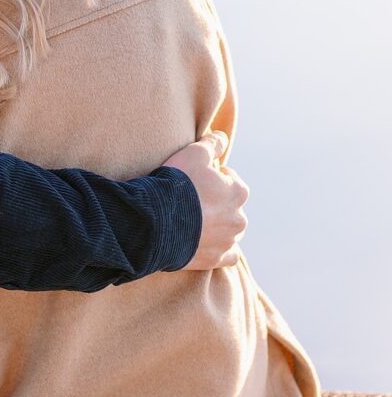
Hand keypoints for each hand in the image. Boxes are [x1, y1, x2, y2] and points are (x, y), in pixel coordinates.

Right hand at [164, 136, 247, 270]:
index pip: (232, 181)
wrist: (157, 222)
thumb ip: (212, 143)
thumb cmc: (177, 185)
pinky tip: (209, 247)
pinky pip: (228, 257)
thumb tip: (223, 138)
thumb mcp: (194, 153)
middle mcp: (239, 218)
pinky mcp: (216, 259)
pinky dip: (221, 252)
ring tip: (196, 224)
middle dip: (217, 205)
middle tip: (193, 203)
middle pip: (231, 208)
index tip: (196, 181)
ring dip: (219, 228)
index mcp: (238, 192)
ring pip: (230, 232)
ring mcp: (228, 241)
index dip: (214, 179)